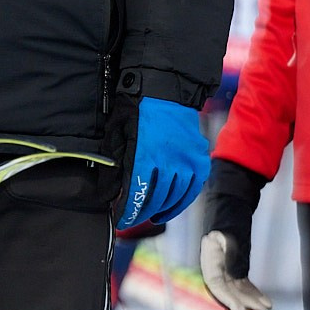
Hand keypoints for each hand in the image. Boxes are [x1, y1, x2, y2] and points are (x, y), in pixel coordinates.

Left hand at [119, 97, 207, 228]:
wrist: (164, 90)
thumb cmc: (135, 110)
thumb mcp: (117, 134)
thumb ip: (115, 165)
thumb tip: (109, 194)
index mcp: (146, 155)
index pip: (137, 193)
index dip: (128, 210)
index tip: (121, 220)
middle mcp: (170, 161)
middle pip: (156, 198)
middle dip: (142, 212)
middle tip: (132, 219)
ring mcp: (188, 161)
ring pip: (176, 196)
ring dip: (162, 210)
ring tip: (151, 216)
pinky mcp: (200, 160)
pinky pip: (193, 188)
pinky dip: (182, 201)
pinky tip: (171, 207)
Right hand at [195, 158, 270, 309]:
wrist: (231, 200)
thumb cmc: (230, 214)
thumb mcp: (231, 233)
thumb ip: (233, 256)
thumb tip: (236, 278)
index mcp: (208, 254)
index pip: (214, 282)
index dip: (226, 298)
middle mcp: (214, 261)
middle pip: (225, 287)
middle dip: (241, 300)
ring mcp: (223, 262)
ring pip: (235, 286)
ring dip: (249, 297)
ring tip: (265, 307)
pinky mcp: (233, 263)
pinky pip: (241, 281)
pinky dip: (252, 291)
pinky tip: (264, 300)